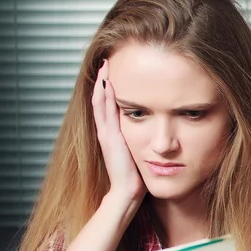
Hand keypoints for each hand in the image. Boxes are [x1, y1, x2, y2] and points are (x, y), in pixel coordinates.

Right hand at [92, 59, 146, 202]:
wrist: (128, 190)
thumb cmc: (135, 174)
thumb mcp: (136, 151)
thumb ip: (138, 139)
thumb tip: (149, 130)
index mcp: (112, 134)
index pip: (107, 105)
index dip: (108, 88)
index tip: (114, 72)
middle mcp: (105, 131)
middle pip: (101, 99)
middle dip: (104, 80)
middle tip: (107, 61)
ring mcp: (105, 133)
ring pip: (100, 101)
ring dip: (103, 82)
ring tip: (106, 65)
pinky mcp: (108, 136)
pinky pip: (104, 111)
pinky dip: (104, 95)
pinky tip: (107, 82)